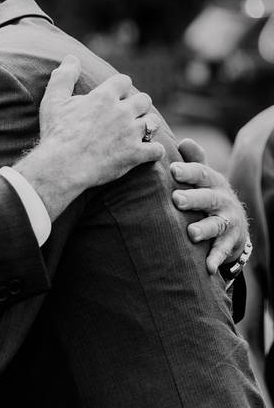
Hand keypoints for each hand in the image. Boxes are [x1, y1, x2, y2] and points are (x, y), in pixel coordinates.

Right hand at [16, 55, 164, 219]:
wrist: (62, 166)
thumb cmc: (56, 133)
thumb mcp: (53, 101)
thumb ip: (64, 77)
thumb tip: (71, 58)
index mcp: (104, 96)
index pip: (123, 80)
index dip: (119, 88)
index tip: (113, 96)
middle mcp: (122, 111)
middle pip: (144, 100)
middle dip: (137, 106)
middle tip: (126, 115)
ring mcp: (131, 133)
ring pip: (153, 123)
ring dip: (147, 127)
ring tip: (137, 133)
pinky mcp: (136, 154)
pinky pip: (157, 150)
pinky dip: (153, 151)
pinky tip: (145, 153)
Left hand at [170, 138, 248, 273]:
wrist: (234, 224)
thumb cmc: (207, 195)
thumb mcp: (204, 177)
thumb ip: (194, 160)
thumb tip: (182, 140)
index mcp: (212, 182)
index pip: (202, 174)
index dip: (189, 171)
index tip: (173, 170)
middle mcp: (222, 200)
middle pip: (208, 198)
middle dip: (193, 198)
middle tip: (176, 199)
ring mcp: (227, 221)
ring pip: (216, 225)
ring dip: (204, 229)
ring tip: (191, 233)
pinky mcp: (230, 242)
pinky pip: (223, 251)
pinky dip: (216, 258)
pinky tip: (208, 267)